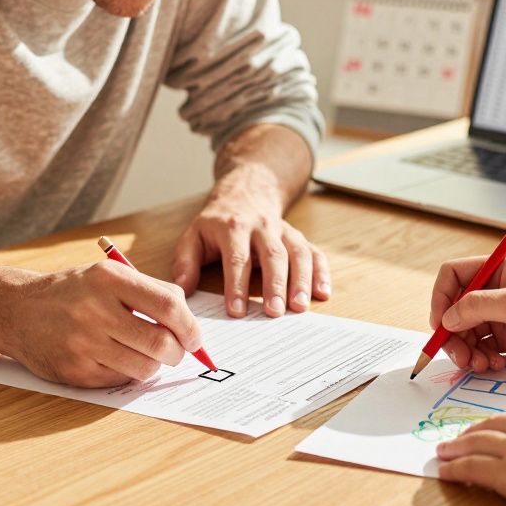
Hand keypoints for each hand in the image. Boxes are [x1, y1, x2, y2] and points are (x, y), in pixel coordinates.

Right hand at [0, 260, 201, 387]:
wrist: (16, 310)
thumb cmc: (73, 292)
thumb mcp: (108, 276)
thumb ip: (150, 291)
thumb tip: (189, 323)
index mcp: (109, 279)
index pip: (169, 305)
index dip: (190, 327)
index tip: (194, 338)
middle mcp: (95, 309)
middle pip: (160, 342)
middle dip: (177, 353)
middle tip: (175, 352)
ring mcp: (82, 342)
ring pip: (144, 368)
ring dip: (154, 366)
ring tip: (145, 356)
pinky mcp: (74, 370)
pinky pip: (120, 380)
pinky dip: (128, 373)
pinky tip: (118, 360)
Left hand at [172, 171, 330, 317]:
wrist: (245, 192)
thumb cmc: (217, 222)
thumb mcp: (194, 235)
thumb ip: (186, 261)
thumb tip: (182, 290)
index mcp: (233, 227)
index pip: (236, 258)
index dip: (237, 285)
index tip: (237, 311)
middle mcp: (262, 227)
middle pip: (272, 255)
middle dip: (275, 284)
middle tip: (275, 312)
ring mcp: (283, 231)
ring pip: (297, 253)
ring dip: (301, 280)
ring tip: (299, 308)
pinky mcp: (298, 237)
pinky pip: (314, 252)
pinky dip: (322, 272)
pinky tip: (323, 293)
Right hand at [430, 255, 505, 372]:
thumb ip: (476, 307)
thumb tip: (446, 320)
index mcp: (496, 270)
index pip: (453, 276)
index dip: (441, 298)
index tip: (440, 323)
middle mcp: (493, 291)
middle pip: (454, 310)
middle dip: (452, 334)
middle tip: (459, 356)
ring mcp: (499, 316)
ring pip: (464, 333)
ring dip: (465, 351)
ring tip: (478, 365)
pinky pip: (479, 348)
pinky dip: (480, 359)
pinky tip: (495, 365)